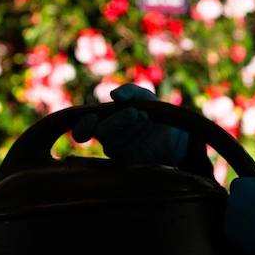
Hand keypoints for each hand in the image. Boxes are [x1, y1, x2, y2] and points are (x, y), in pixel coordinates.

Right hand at [71, 84, 190, 166]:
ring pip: (117, 142)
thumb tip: (113, 94)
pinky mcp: (130, 164)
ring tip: (146, 117)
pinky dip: (139, 140)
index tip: (92, 117)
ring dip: (132, 127)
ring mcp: (118, 153)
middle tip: (136, 112)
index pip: (81, 132)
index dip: (82, 127)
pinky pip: (129, 153)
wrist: (173, 133)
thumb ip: (129, 91)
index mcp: (101, 123)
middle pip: (102, 132)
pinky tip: (148, 133)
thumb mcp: (142, 96)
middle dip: (118, 120)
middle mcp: (106, 139)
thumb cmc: (151, 112)